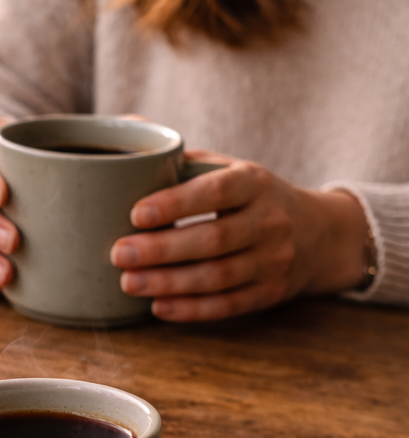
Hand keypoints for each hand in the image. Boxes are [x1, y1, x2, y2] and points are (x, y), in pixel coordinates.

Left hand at [110, 152, 369, 320]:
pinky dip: (191, 309)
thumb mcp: (230, 169)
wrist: (319, 234)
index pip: (216, 191)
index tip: (136, 213)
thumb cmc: (251, 197)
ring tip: (129, 283)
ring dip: (170, 283)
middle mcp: (269, 221)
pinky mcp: (270, 293)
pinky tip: (158, 307)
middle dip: (162, 249)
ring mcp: (273, 260)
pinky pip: (228, 305)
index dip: (176, 204)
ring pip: (219, 277)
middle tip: (119, 254)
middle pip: (213, 239)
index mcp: (254, 182)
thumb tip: (129, 128)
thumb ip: (183, 159)